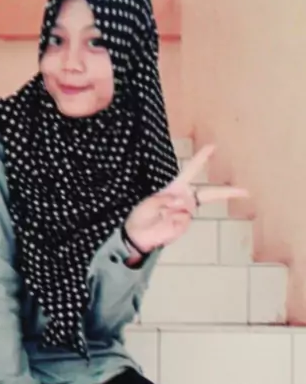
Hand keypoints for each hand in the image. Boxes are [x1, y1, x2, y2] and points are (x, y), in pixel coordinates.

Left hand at [124, 144, 248, 253]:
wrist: (138, 236)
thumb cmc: (142, 217)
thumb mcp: (150, 203)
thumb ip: (166, 199)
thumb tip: (182, 202)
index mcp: (176, 188)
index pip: (191, 171)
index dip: (201, 159)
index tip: (212, 147)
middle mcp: (184, 200)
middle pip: (209, 194)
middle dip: (226, 192)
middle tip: (245, 191)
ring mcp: (185, 214)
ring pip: (187, 207)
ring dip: (172, 210)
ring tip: (159, 215)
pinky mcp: (183, 226)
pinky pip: (181, 220)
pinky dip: (171, 220)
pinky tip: (163, 223)